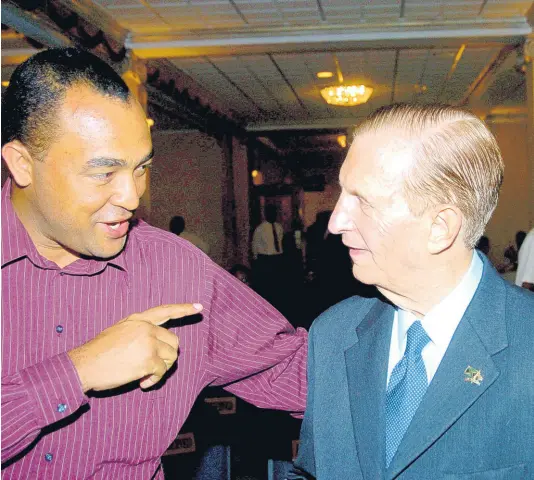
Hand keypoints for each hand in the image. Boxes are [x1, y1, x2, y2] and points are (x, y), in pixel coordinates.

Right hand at [68, 303, 202, 391]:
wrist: (84, 365)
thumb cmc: (99, 352)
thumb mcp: (119, 331)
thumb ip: (138, 331)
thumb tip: (156, 343)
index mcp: (138, 319)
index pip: (166, 311)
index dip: (184, 309)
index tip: (199, 307)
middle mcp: (146, 328)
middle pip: (174, 340)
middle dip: (168, 355)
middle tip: (154, 365)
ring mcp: (148, 343)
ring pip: (172, 356)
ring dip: (161, 368)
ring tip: (145, 374)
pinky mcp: (149, 360)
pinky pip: (162, 372)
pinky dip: (154, 380)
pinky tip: (142, 382)